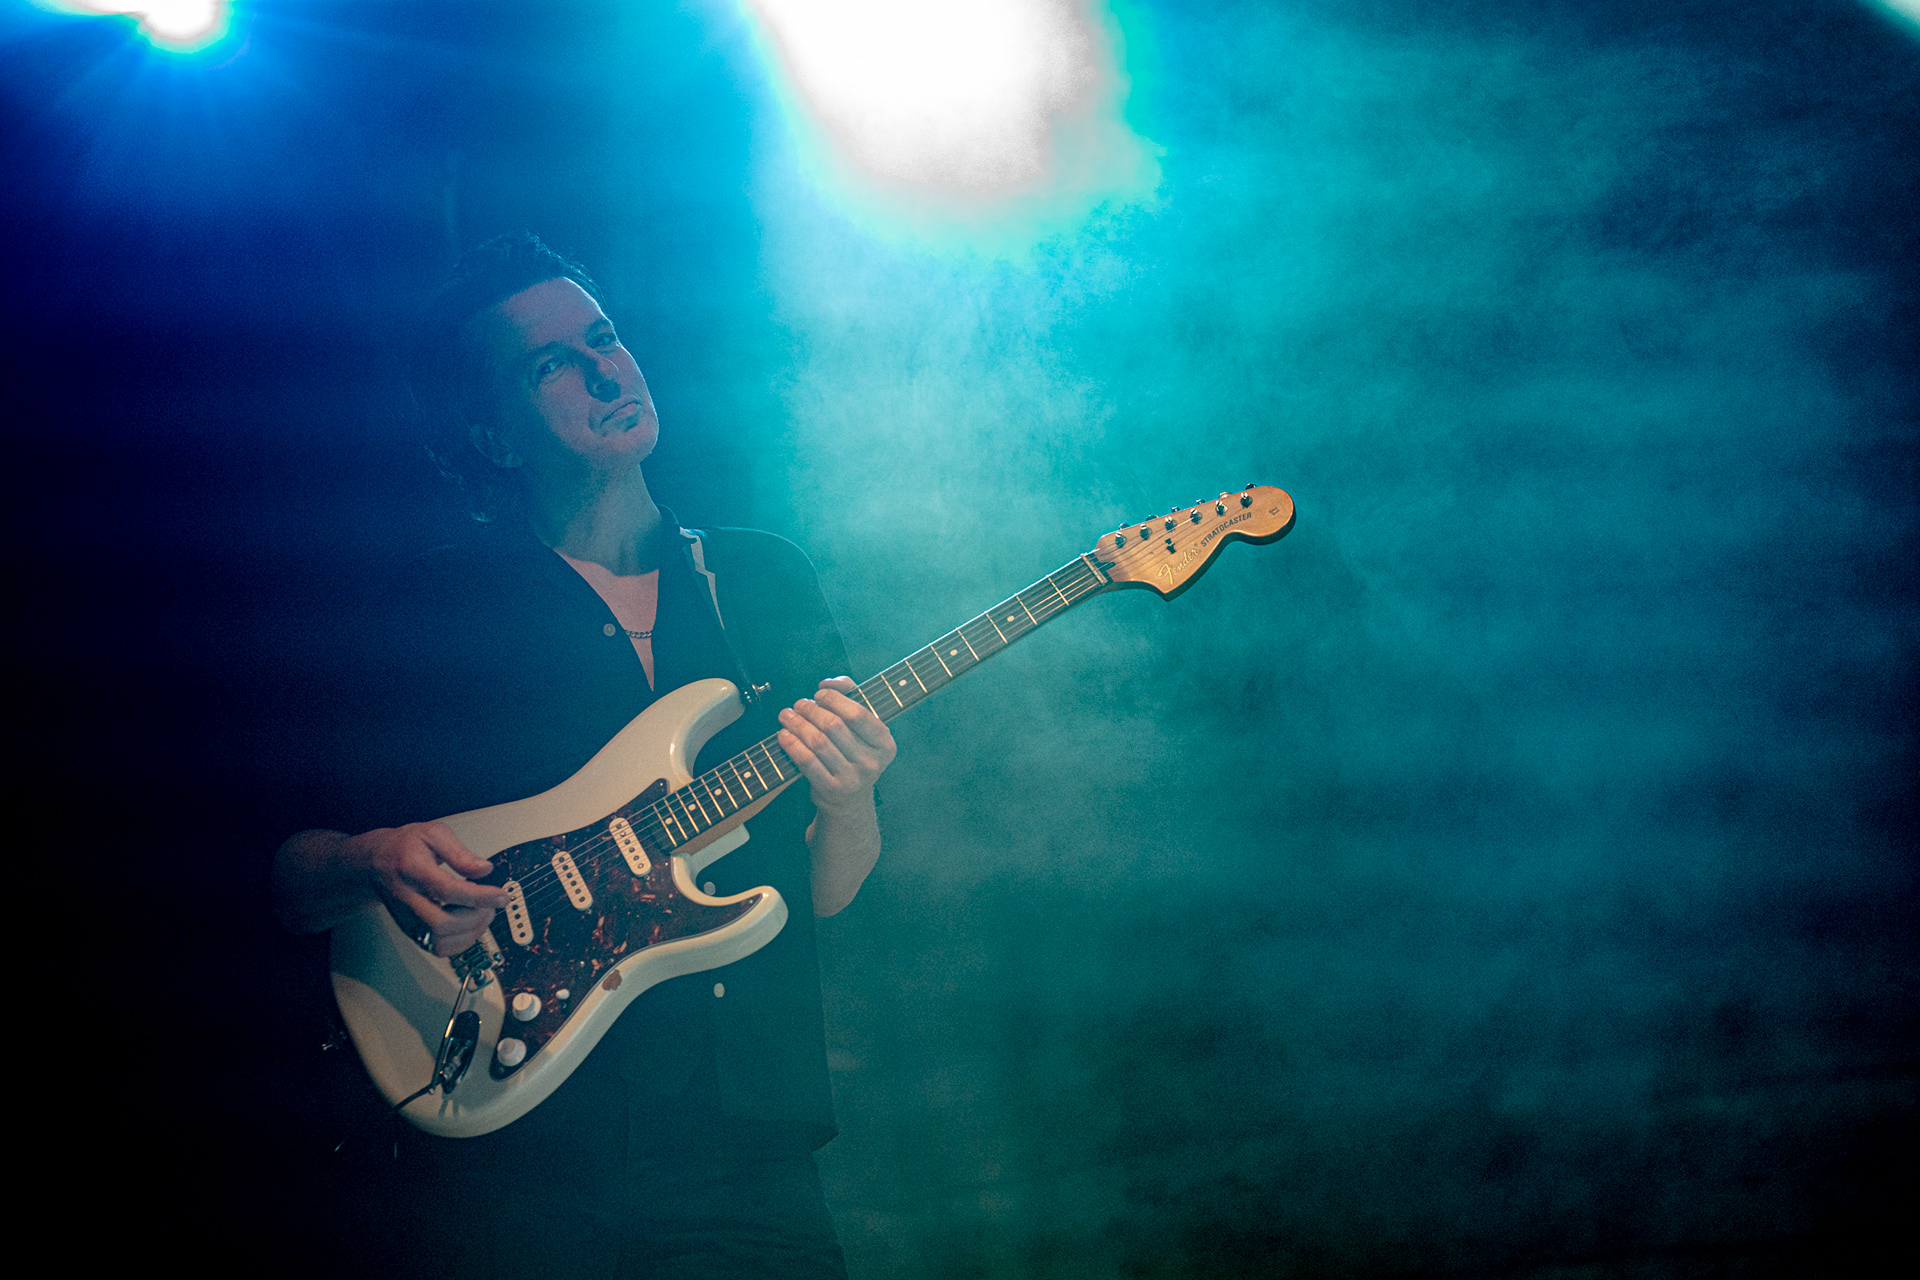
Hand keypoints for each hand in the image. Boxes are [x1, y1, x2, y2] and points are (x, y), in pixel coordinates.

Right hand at [346, 822, 509, 956]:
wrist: (375, 862)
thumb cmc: (404, 846)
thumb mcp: (433, 834)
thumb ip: (460, 853)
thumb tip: (484, 869)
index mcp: (412, 868)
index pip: (447, 889)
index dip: (478, 896)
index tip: (500, 896)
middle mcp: (407, 897)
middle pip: (441, 923)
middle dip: (474, 918)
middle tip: (491, 906)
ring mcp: (407, 917)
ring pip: (439, 941)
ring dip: (469, 933)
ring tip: (483, 915)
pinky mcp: (411, 930)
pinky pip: (436, 948)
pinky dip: (460, 943)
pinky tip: (471, 927)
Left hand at [777, 677, 896, 813]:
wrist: (850, 801)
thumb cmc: (852, 753)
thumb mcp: (861, 729)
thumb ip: (850, 696)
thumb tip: (828, 684)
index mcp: (885, 744)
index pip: (858, 714)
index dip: (834, 699)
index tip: (819, 694)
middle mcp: (872, 762)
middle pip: (833, 726)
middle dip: (811, 709)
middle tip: (798, 704)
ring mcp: (852, 779)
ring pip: (818, 742)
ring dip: (797, 724)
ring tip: (786, 715)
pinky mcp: (832, 790)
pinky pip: (806, 761)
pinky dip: (791, 744)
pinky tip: (783, 735)